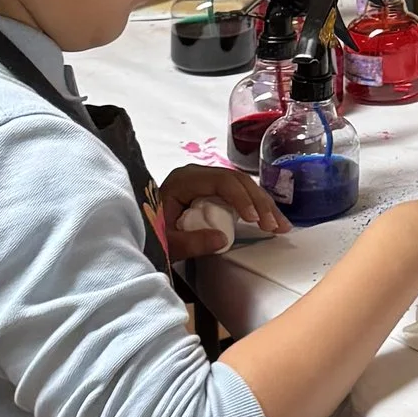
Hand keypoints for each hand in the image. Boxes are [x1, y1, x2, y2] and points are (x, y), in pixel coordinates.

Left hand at [157, 161, 283, 258]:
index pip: (222, 181)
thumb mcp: (167, 242)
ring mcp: (205, 181)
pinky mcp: (211, 191)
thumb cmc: (149, 234)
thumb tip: (223, 239)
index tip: (254, 220)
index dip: (241, 199)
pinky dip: (254, 206)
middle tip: (276, 226)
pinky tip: (269, 219)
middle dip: (260, 203)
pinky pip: (238, 193)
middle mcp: (197, 174)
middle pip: (237, 181)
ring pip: (242, 186)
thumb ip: (192, 241)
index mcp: (184, 180)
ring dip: (263, 204)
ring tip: (281, 225)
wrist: (137, 230)